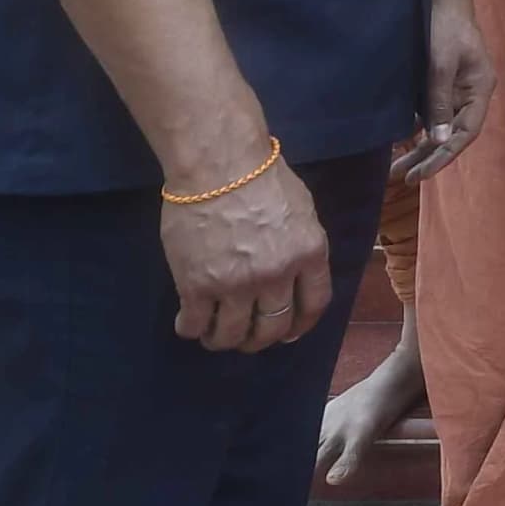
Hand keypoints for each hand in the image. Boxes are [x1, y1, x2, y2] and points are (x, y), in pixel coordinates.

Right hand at [159, 152, 329, 352]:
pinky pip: (195, 325)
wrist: (219, 165)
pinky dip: (192, 330)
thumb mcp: (302, 211)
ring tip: (216, 334)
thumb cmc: (262, 177)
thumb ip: (302, 247)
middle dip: (261, 339)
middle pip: (272, 328)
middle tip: (248, 337)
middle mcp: (276, 276)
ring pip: (232, 335)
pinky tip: (190, 323)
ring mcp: (236, 285)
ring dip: (225, 340)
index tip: (290, 332)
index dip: (301, 325)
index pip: (313, 305)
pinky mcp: (197, 287)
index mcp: (308, 254)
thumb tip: (296, 276)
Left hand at [401, 0, 495, 183]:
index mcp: (480, 89)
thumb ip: (439, 103)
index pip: (466, 133)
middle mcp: (471, 93)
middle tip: (403, 178)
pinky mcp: (442, 83)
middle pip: (452, 134)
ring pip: (440, 126)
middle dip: (428, 157)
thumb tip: (438, 140)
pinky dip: (417, 129)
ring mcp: (457, 89)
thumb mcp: (440, 66)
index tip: (422, 174)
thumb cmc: (445, 27)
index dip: (445, 155)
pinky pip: (431, 113)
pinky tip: (399, 142)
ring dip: (420, 146)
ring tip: (395, 168)